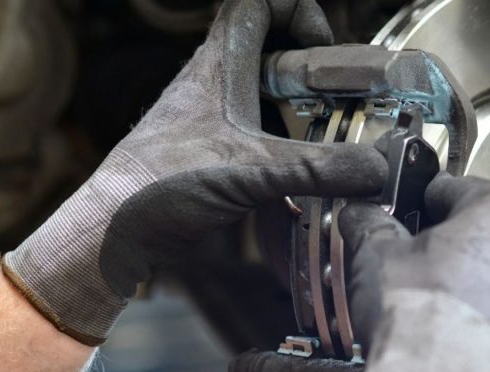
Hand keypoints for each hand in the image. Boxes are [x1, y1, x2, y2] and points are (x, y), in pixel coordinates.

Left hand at [3, 0, 386, 345]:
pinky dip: (282, 149)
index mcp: (219, 64)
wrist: (110, 230)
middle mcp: (214, 83)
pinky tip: (300, 182)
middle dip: (312, 69)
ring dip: (299, 112)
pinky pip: (256, 134)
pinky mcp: (208, 151)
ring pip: (264, 93)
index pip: (260, 1)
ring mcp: (209, 117)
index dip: (299, 11)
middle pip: (271, 47)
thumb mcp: (250, 171)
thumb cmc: (157, 184)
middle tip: (339, 103)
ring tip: (329, 141)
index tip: (322, 49)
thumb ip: (319, 168)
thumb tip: (378, 168)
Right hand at [337, 174, 489, 371]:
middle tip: (417, 257)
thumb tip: (359, 214)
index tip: (406, 215)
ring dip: (475, 272)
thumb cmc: (417, 314)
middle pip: (487, 226)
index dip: (420, 201)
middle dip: (454, 238)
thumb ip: (368, 222)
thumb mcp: (374, 253)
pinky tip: (454, 322)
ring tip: (435, 293)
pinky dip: (489, 307)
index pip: (454, 188)